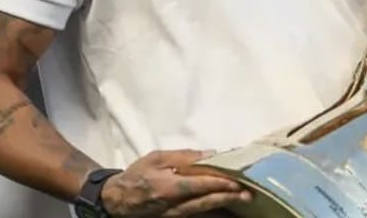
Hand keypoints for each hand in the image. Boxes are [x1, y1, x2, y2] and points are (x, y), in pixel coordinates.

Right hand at [100, 149, 251, 216]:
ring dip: (224, 208)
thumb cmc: (138, 175)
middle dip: (227, 198)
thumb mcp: (156, 158)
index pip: (199, 185)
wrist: (118, 200)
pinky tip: (226, 210)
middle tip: (248, 194)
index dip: (219, 183)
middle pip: (205, 203)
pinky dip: (212, 213)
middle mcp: (173, 205)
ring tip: (242, 202)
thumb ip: (183, 156)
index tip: (237, 179)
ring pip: (203, 213)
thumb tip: (210, 154)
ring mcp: (174, 216)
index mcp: (168, 186)